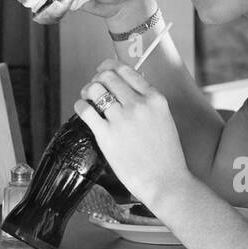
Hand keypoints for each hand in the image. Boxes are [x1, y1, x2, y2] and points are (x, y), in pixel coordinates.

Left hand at [76, 61, 189, 209]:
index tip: (104, 70)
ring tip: (87, 98)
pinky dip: (80, 106)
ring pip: (94, 89)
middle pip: (108, 76)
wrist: (166, 182)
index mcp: (155, 99)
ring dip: (87, 90)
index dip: (110, 67)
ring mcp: (122, 119)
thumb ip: (149, 104)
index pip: (127, 70)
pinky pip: (85, 110)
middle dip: (97, 78)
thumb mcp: (165, 121)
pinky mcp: (107, 135)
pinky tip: (82, 110)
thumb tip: (127, 92)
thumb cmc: (167, 157)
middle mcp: (139, 105)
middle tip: (94, 87)